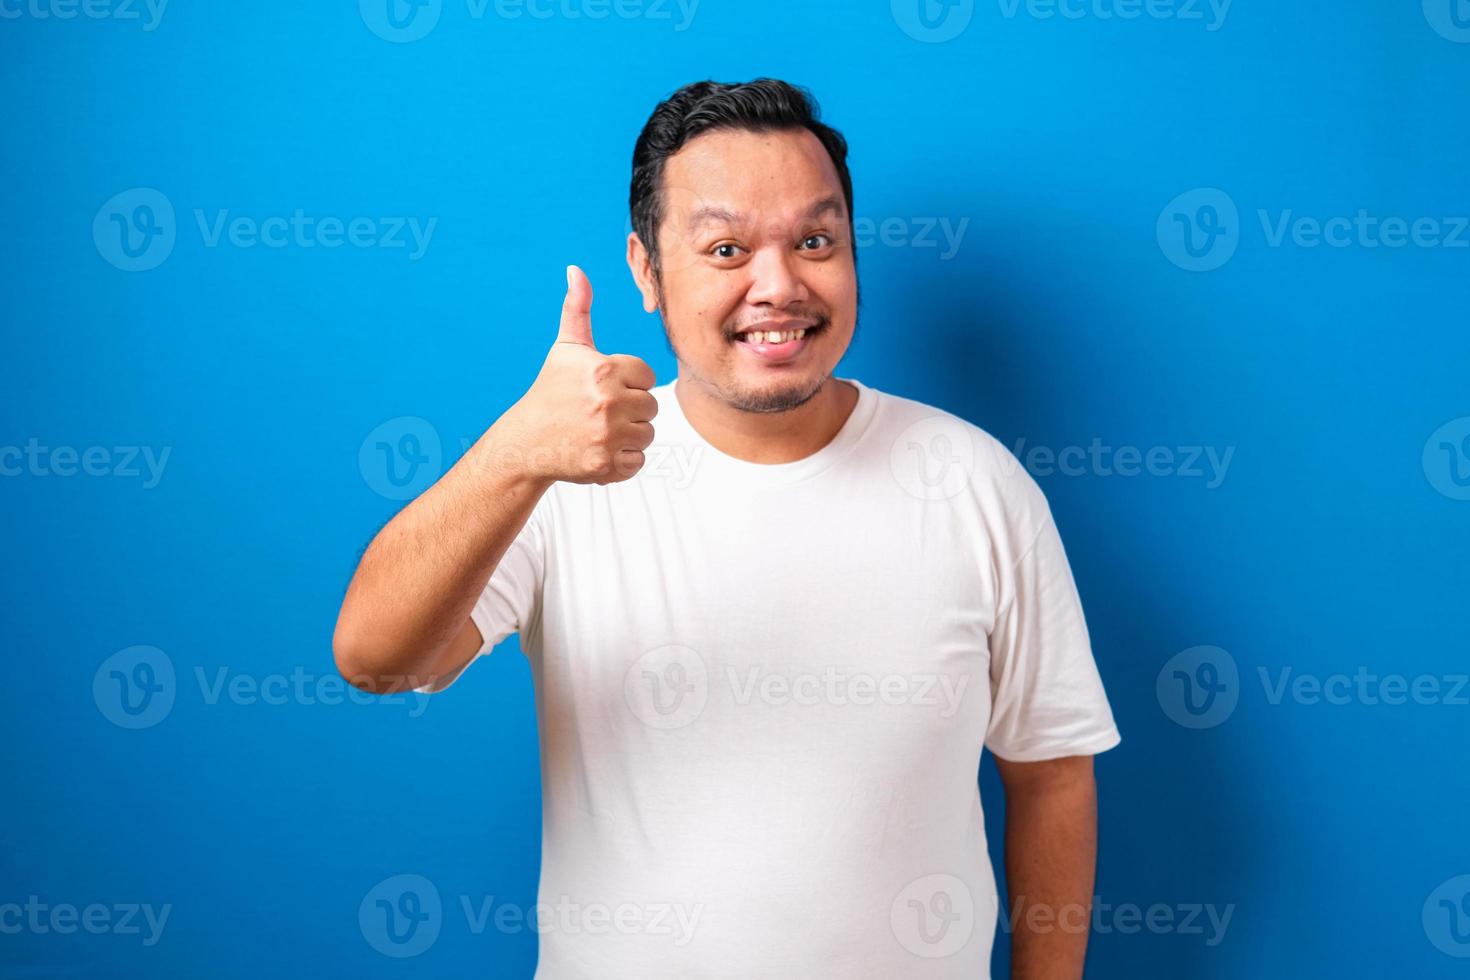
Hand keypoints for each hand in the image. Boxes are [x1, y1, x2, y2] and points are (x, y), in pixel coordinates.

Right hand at [499, 265, 657, 484]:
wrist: (525, 442)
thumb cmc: (550, 392)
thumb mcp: (565, 348)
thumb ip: (577, 308)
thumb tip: (576, 269)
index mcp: (604, 370)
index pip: (647, 375)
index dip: (628, 382)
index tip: (602, 388)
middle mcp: (608, 402)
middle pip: (651, 406)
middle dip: (630, 410)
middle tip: (599, 412)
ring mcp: (608, 436)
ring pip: (647, 434)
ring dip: (628, 436)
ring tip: (599, 430)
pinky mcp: (606, 465)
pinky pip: (638, 461)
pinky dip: (622, 461)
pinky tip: (599, 449)